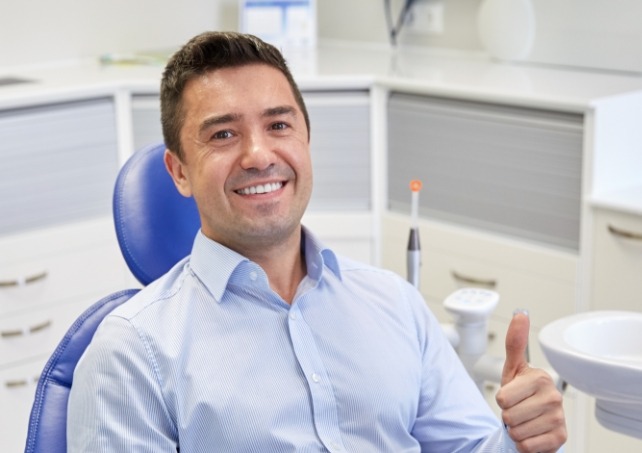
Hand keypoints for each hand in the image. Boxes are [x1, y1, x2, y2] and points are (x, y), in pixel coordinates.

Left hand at [495, 312, 566, 452]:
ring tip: (525, 421)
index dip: (502, 400)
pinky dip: (524, 444)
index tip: (512, 396)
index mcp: (541, 378)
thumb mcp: (513, 369)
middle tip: (518, 410)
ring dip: (516, 430)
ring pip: (516, 432)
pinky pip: (527, 446)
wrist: (535, 421)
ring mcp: (558, 418)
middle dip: (508, 416)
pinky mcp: (560, 438)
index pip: (502, 398)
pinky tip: (532, 433)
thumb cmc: (521, 394)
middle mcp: (554, 397)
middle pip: (508, 416)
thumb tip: (520, 314)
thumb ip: (515, 342)